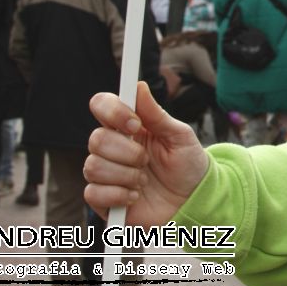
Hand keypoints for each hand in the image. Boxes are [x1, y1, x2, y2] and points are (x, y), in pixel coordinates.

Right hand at [84, 81, 209, 226]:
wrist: (193, 200)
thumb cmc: (187, 164)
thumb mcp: (179, 136)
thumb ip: (157, 114)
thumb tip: (139, 86)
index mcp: (128, 126)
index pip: (102, 105)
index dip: (114, 112)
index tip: (136, 125)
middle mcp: (112, 147)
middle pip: (96, 139)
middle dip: (128, 153)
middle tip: (147, 161)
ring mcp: (105, 173)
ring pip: (93, 167)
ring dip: (126, 176)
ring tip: (144, 181)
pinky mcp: (102, 199)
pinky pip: (93, 194)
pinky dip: (119, 195)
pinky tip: (135, 197)